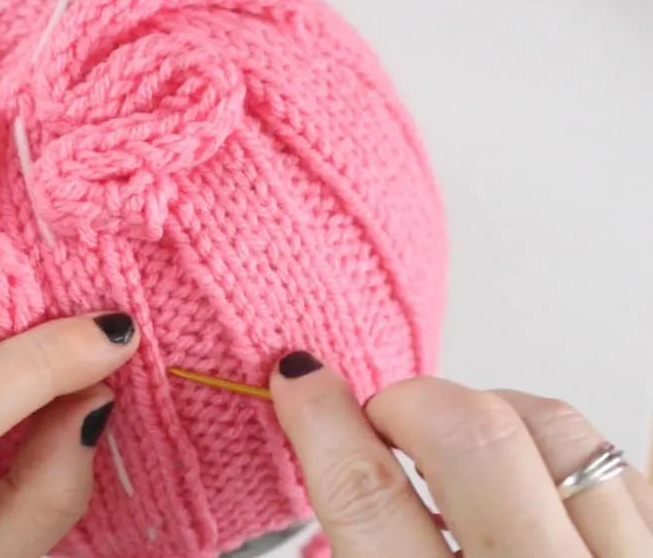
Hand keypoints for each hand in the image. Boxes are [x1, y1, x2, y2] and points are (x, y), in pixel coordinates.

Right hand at [271, 352, 652, 556]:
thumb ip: (359, 546)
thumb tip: (329, 456)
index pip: (369, 497)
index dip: (321, 422)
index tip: (299, 378)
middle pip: (475, 438)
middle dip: (412, 403)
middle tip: (388, 421)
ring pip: (561, 431)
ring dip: (496, 419)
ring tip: (471, 454)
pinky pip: (639, 464)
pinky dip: (582, 456)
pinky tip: (551, 474)